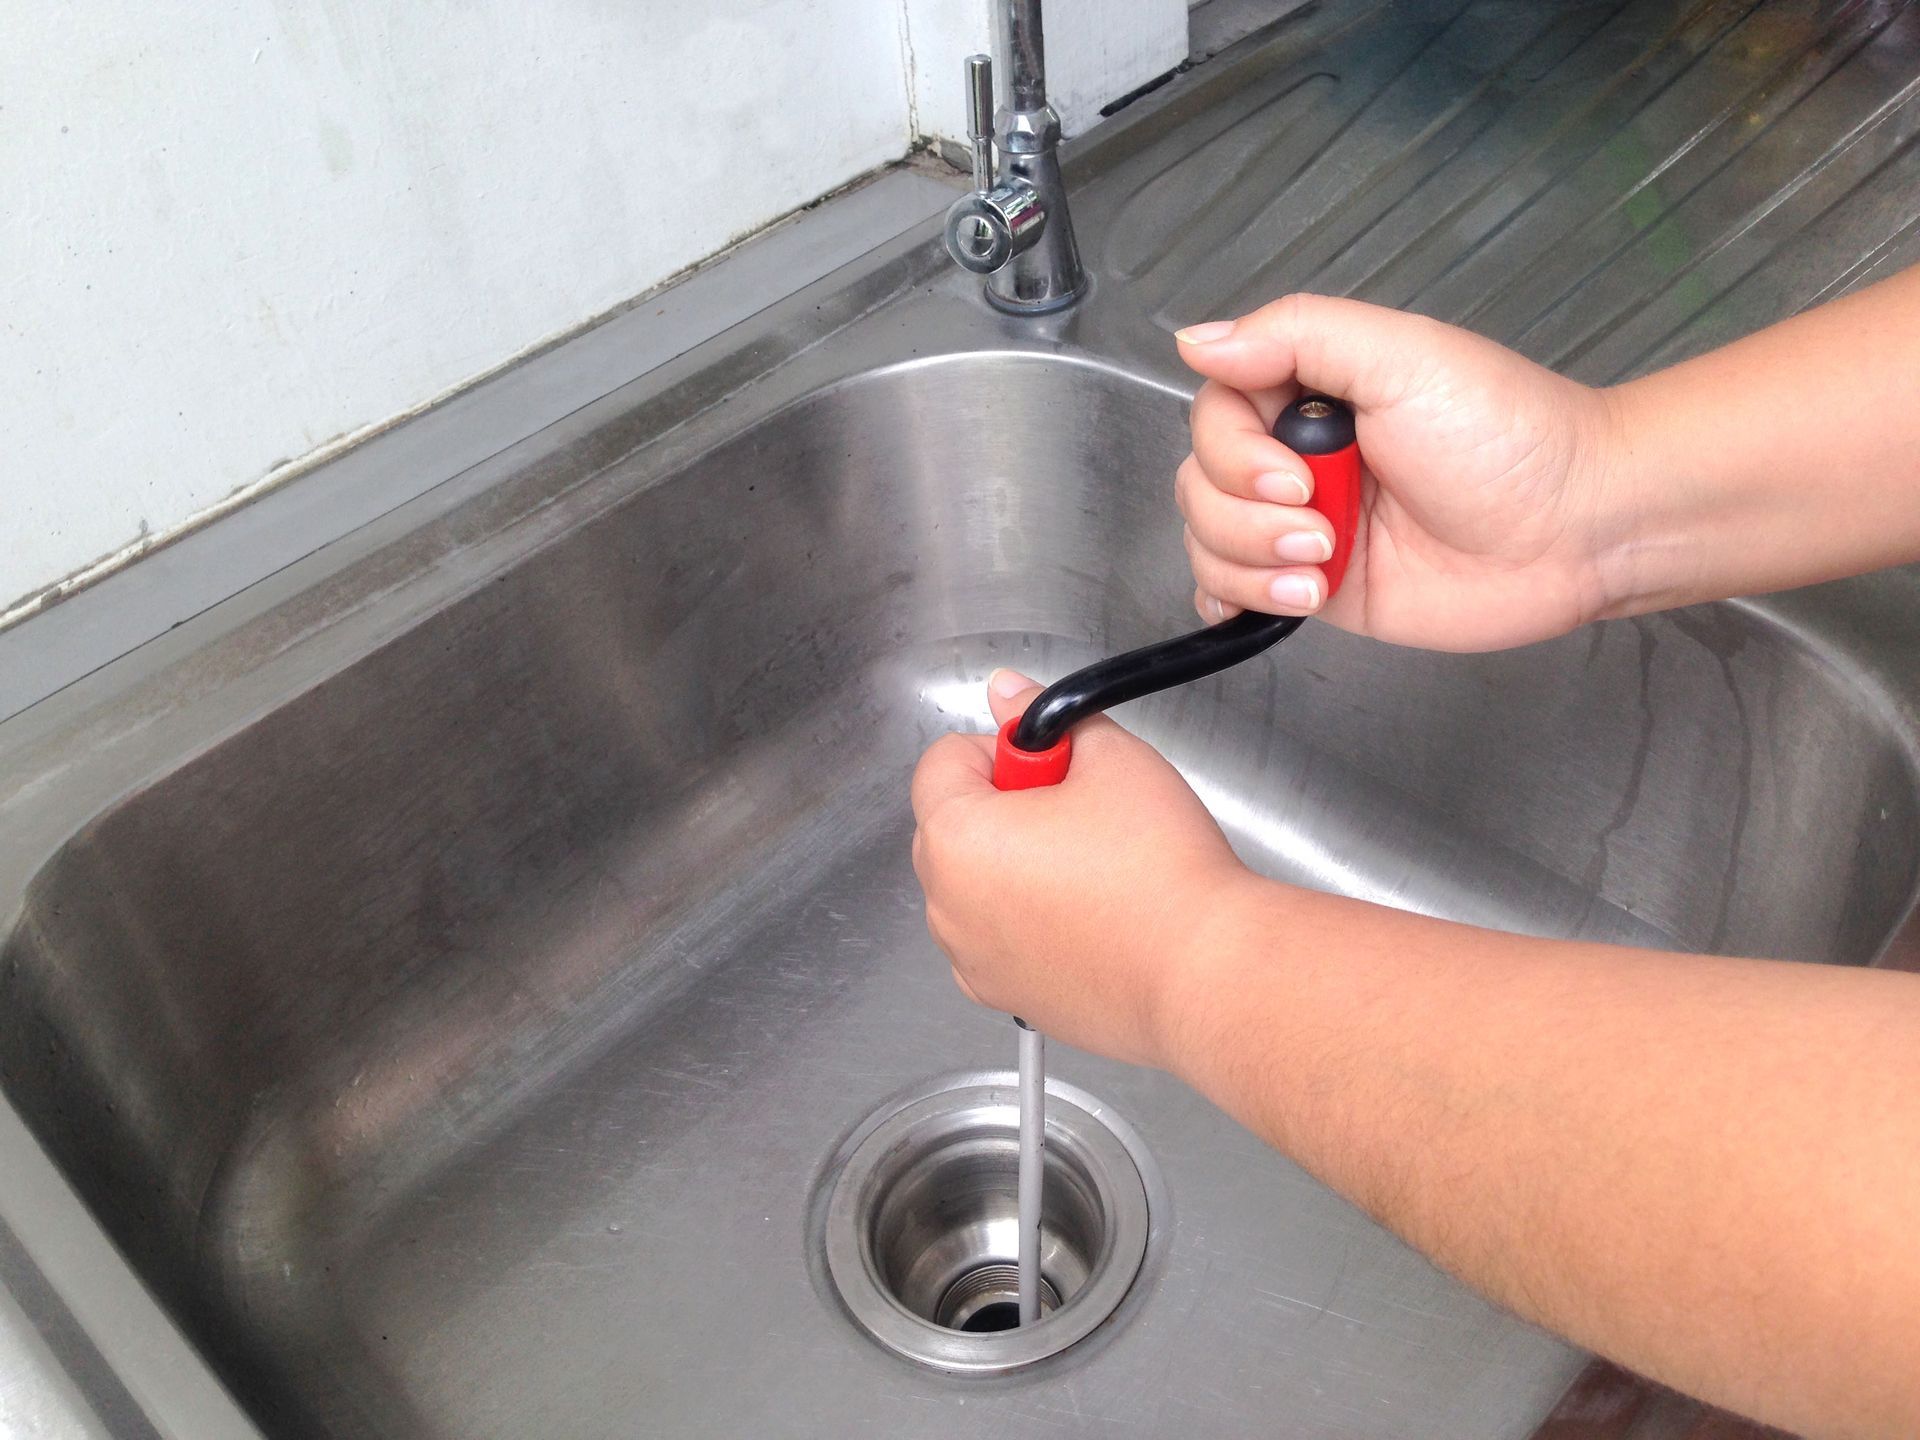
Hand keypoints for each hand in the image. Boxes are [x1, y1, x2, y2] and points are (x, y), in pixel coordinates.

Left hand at [909, 669, 1244, 1066]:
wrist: (1204, 971)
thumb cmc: (1159, 869)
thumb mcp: (1110, 757)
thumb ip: (1044, 717)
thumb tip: (1009, 693)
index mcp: (956, 838)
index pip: (943, 761)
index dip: (1003, 749)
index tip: (1053, 765)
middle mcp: (946, 906)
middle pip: (952, 825)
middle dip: (1005, 807)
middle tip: (1079, 814)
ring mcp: (972, 960)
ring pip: (973, 886)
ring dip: (1013, 866)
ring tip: (1090, 869)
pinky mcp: (1005, 997)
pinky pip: (996, 940)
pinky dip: (1026, 922)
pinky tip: (1089, 917)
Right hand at [1175, 293, 1623, 651]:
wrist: (1576, 528)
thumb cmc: (1509, 434)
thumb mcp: (1402, 355)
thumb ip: (1294, 334)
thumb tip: (1195, 339)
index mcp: (1311, 391)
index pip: (1214, 413)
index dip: (1235, 454)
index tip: (1299, 476)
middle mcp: (1299, 456)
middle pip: (1200, 482)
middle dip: (1245, 515)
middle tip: (1322, 528)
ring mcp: (1304, 525)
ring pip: (1209, 541)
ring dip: (1250, 562)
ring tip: (1323, 567)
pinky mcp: (1319, 588)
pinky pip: (1234, 593)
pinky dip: (1235, 598)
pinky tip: (1281, 597)